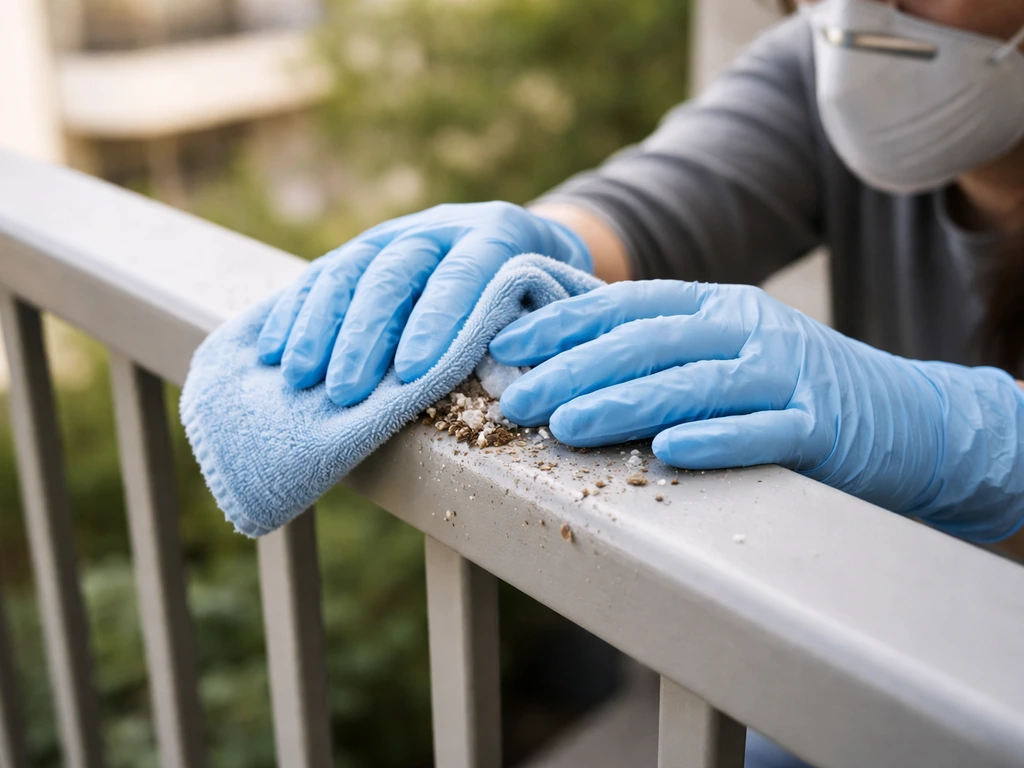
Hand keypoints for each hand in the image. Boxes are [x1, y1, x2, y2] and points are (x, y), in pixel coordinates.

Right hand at [258, 202, 590, 405]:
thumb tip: (508, 371)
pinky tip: (273, 349)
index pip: (463, 271)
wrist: (524, 245)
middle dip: (365, 334)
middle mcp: (442, 225)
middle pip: (395, 270)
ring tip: (299, 376)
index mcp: (499, 233)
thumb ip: (532, 324)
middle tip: (345, 392)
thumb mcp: (556, 301)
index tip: (413, 372)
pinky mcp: (363, 250)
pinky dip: (295, 311)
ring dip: (319, 326)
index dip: (437, 319)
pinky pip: (321, 274)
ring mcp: (397, 233)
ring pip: (350, 269)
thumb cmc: (544, 293)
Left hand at [490, 280, 1023, 542]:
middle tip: (516, 397)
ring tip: (567, 423)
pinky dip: (717, 438)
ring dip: (626, 402)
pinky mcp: (819, 426)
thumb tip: (566, 362)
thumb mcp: (726, 349)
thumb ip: (660, 349)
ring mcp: (785, 376)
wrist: (903, 416)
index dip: (565, 322)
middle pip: (650, 342)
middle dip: (574, 368)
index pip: (628, 305)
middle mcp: (747, 330)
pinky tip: (671, 450)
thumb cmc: (789, 387)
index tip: (509, 345)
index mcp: (717, 306)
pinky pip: (763, 431)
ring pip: (695, 383)